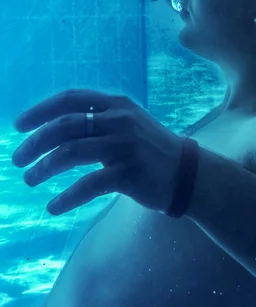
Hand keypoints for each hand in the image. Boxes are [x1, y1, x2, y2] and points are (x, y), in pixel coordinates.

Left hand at [11, 89, 183, 214]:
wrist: (187, 173)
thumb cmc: (151, 148)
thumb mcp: (128, 123)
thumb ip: (98, 120)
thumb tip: (53, 127)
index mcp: (116, 104)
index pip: (70, 99)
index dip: (40, 110)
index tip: (18, 126)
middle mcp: (120, 121)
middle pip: (65, 126)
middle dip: (34, 143)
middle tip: (17, 159)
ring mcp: (126, 146)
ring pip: (71, 152)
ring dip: (43, 168)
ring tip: (29, 180)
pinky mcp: (130, 174)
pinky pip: (88, 185)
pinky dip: (66, 198)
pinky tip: (53, 207)